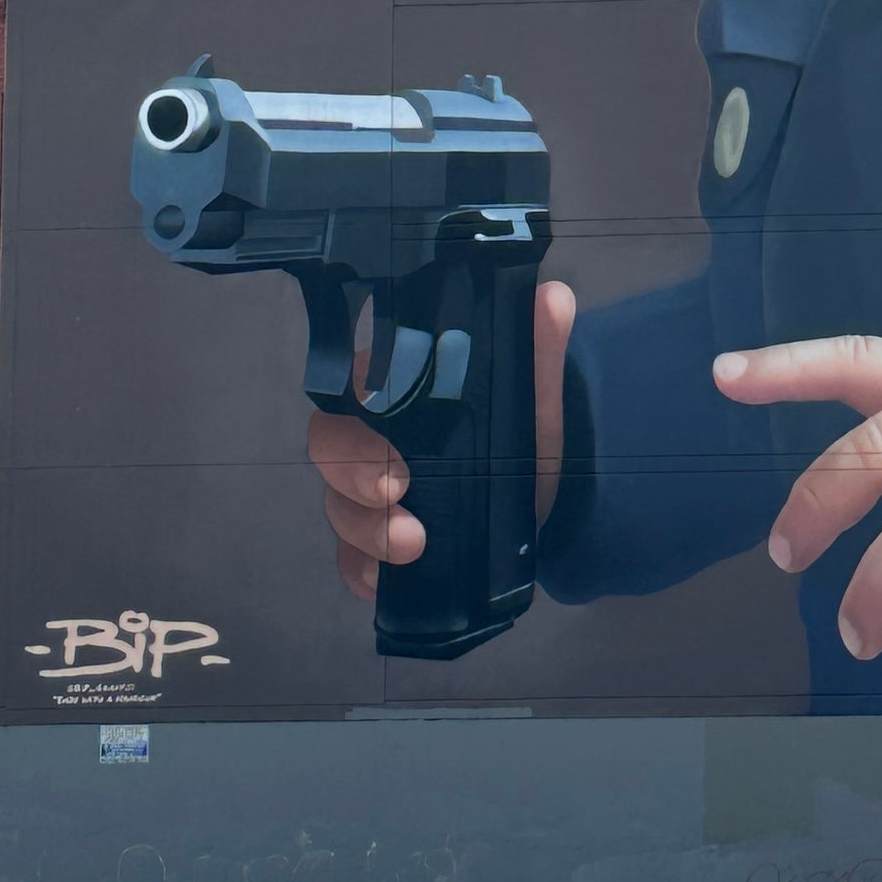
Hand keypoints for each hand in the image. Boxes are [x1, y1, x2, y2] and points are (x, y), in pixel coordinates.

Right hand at [309, 278, 575, 601]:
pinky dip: (361, 573)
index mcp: (394, 390)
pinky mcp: (374, 541)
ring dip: (365, 531)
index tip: (393, 454)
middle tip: (396, 494)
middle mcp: (369, 438)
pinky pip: (350, 559)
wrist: (551, 491)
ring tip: (412, 546)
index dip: (357, 422)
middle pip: (330, 452)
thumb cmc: (525, 428)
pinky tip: (382, 583)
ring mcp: (366, 493)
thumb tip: (551, 297)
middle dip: (354, 479)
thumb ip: (538, 345)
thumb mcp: (535, 391)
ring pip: (337, 508)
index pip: (349, 393)